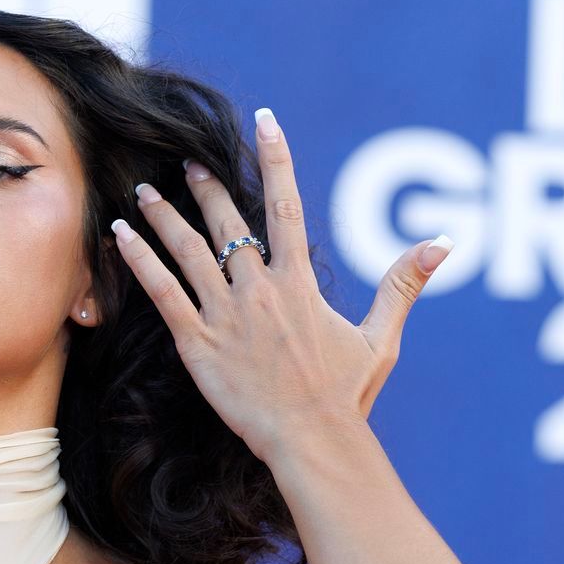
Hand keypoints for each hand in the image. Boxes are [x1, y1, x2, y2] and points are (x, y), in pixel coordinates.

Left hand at [108, 108, 453, 462]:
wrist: (311, 441)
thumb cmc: (346, 395)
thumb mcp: (381, 337)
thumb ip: (403, 283)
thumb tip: (442, 242)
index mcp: (299, 283)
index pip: (287, 205)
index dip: (276, 159)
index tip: (265, 122)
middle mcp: (259, 290)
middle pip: (228, 223)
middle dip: (207, 188)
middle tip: (189, 162)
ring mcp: (225, 315)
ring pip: (189, 251)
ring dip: (165, 215)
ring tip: (146, 189)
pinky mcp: (197, 344)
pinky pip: (163, 292)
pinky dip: (140, 260)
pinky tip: (121, 234)